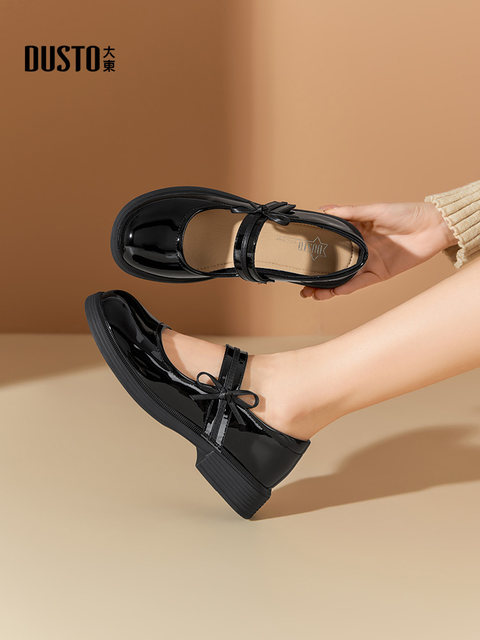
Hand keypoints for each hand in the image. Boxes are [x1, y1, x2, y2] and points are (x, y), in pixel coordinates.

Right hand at [301, 201, 456, 299]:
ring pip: (343, 278)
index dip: (315, 252)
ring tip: (311, 294)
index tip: (298, 259)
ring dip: (327, 287)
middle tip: (300, 285)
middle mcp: (360, 249)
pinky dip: (347, 287)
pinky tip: (334, 291)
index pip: (330, 244)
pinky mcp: (381, 273)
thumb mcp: (374, 210)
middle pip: (333, 265)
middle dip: (316, 277)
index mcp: (356, 232)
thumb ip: (349, 212)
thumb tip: (324, 209)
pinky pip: (360, 283)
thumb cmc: (406, 213)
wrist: (434, 227)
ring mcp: (369, 262)